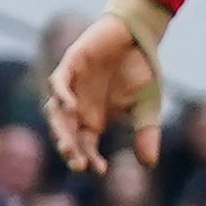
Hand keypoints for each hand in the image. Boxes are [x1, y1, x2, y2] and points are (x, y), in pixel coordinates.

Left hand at [46, 7, 164, 173]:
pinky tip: (72, 108)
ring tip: (68, 145)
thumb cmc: (142, 71)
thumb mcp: (148, 107)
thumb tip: (149, 164)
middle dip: (70, 149)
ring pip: (55, 112)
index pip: (84, 145)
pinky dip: (62, 96)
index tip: (100, 170)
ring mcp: (72, 86)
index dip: (89, 159)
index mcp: (93, 119)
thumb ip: (146, 133)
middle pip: (66, 133)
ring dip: (60, 129)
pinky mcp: (70, 65)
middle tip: (77, 163)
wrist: (140, 36)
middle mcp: (78, 106)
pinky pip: (58, 83)